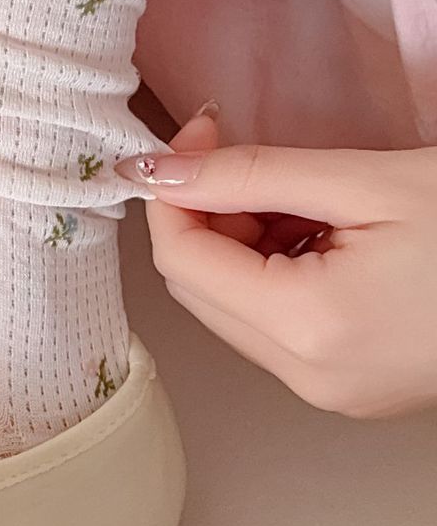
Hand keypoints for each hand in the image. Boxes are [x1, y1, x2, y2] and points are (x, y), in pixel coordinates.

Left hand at [116, 113, 436, 417]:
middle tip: (245, 155)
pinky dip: (276, 274)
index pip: (182, 260)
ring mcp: (333, 392)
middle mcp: (312, 377)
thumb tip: (161, 169)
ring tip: (307, 197)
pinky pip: (277, 329)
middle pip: (198, 290)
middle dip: (206, 216)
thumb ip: (250, 174)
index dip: (174, 189)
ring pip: (233, 310)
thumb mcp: (364, 181)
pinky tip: (322, 234)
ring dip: (241, 244)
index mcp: (310, 327)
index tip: (198, 133)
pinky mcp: (353, 389)